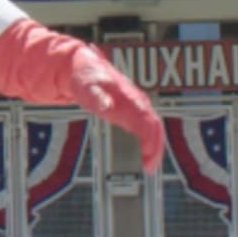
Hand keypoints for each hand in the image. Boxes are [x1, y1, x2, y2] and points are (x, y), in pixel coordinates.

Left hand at [67, 48, 165, 173]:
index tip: (148, 155)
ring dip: (154, 148)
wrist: (81, 68)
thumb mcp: (86, 84)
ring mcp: (135, 108)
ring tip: (148, 167)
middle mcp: (137, 102)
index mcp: (129, 96)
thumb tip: (106, 106)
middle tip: (150, 168)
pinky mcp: (130, 113)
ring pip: (153, 130)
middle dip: (156, 148)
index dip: (151, 138)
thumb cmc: (84, 76)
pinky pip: (145, 130)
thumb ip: (95, 95)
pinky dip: (147, 144)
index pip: (148, 120)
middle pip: (155, 128)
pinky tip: (143, 157)